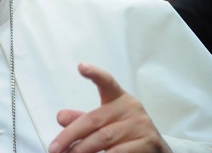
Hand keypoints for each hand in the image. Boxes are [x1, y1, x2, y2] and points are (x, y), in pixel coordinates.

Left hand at [48, 63, 171, 152]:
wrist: (156, 150)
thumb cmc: (125, 133)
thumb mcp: (104, 122)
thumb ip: (82, 119)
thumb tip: (61, 117)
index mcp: (119, 98)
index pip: (107, 82)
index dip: (95, 73)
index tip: (81, 66)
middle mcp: (131, 109)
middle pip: (94, 120)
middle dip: (71, 135)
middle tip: (55, 148)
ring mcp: (140, 127)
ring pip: (104, 139)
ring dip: (82, 149)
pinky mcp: (147, 145)